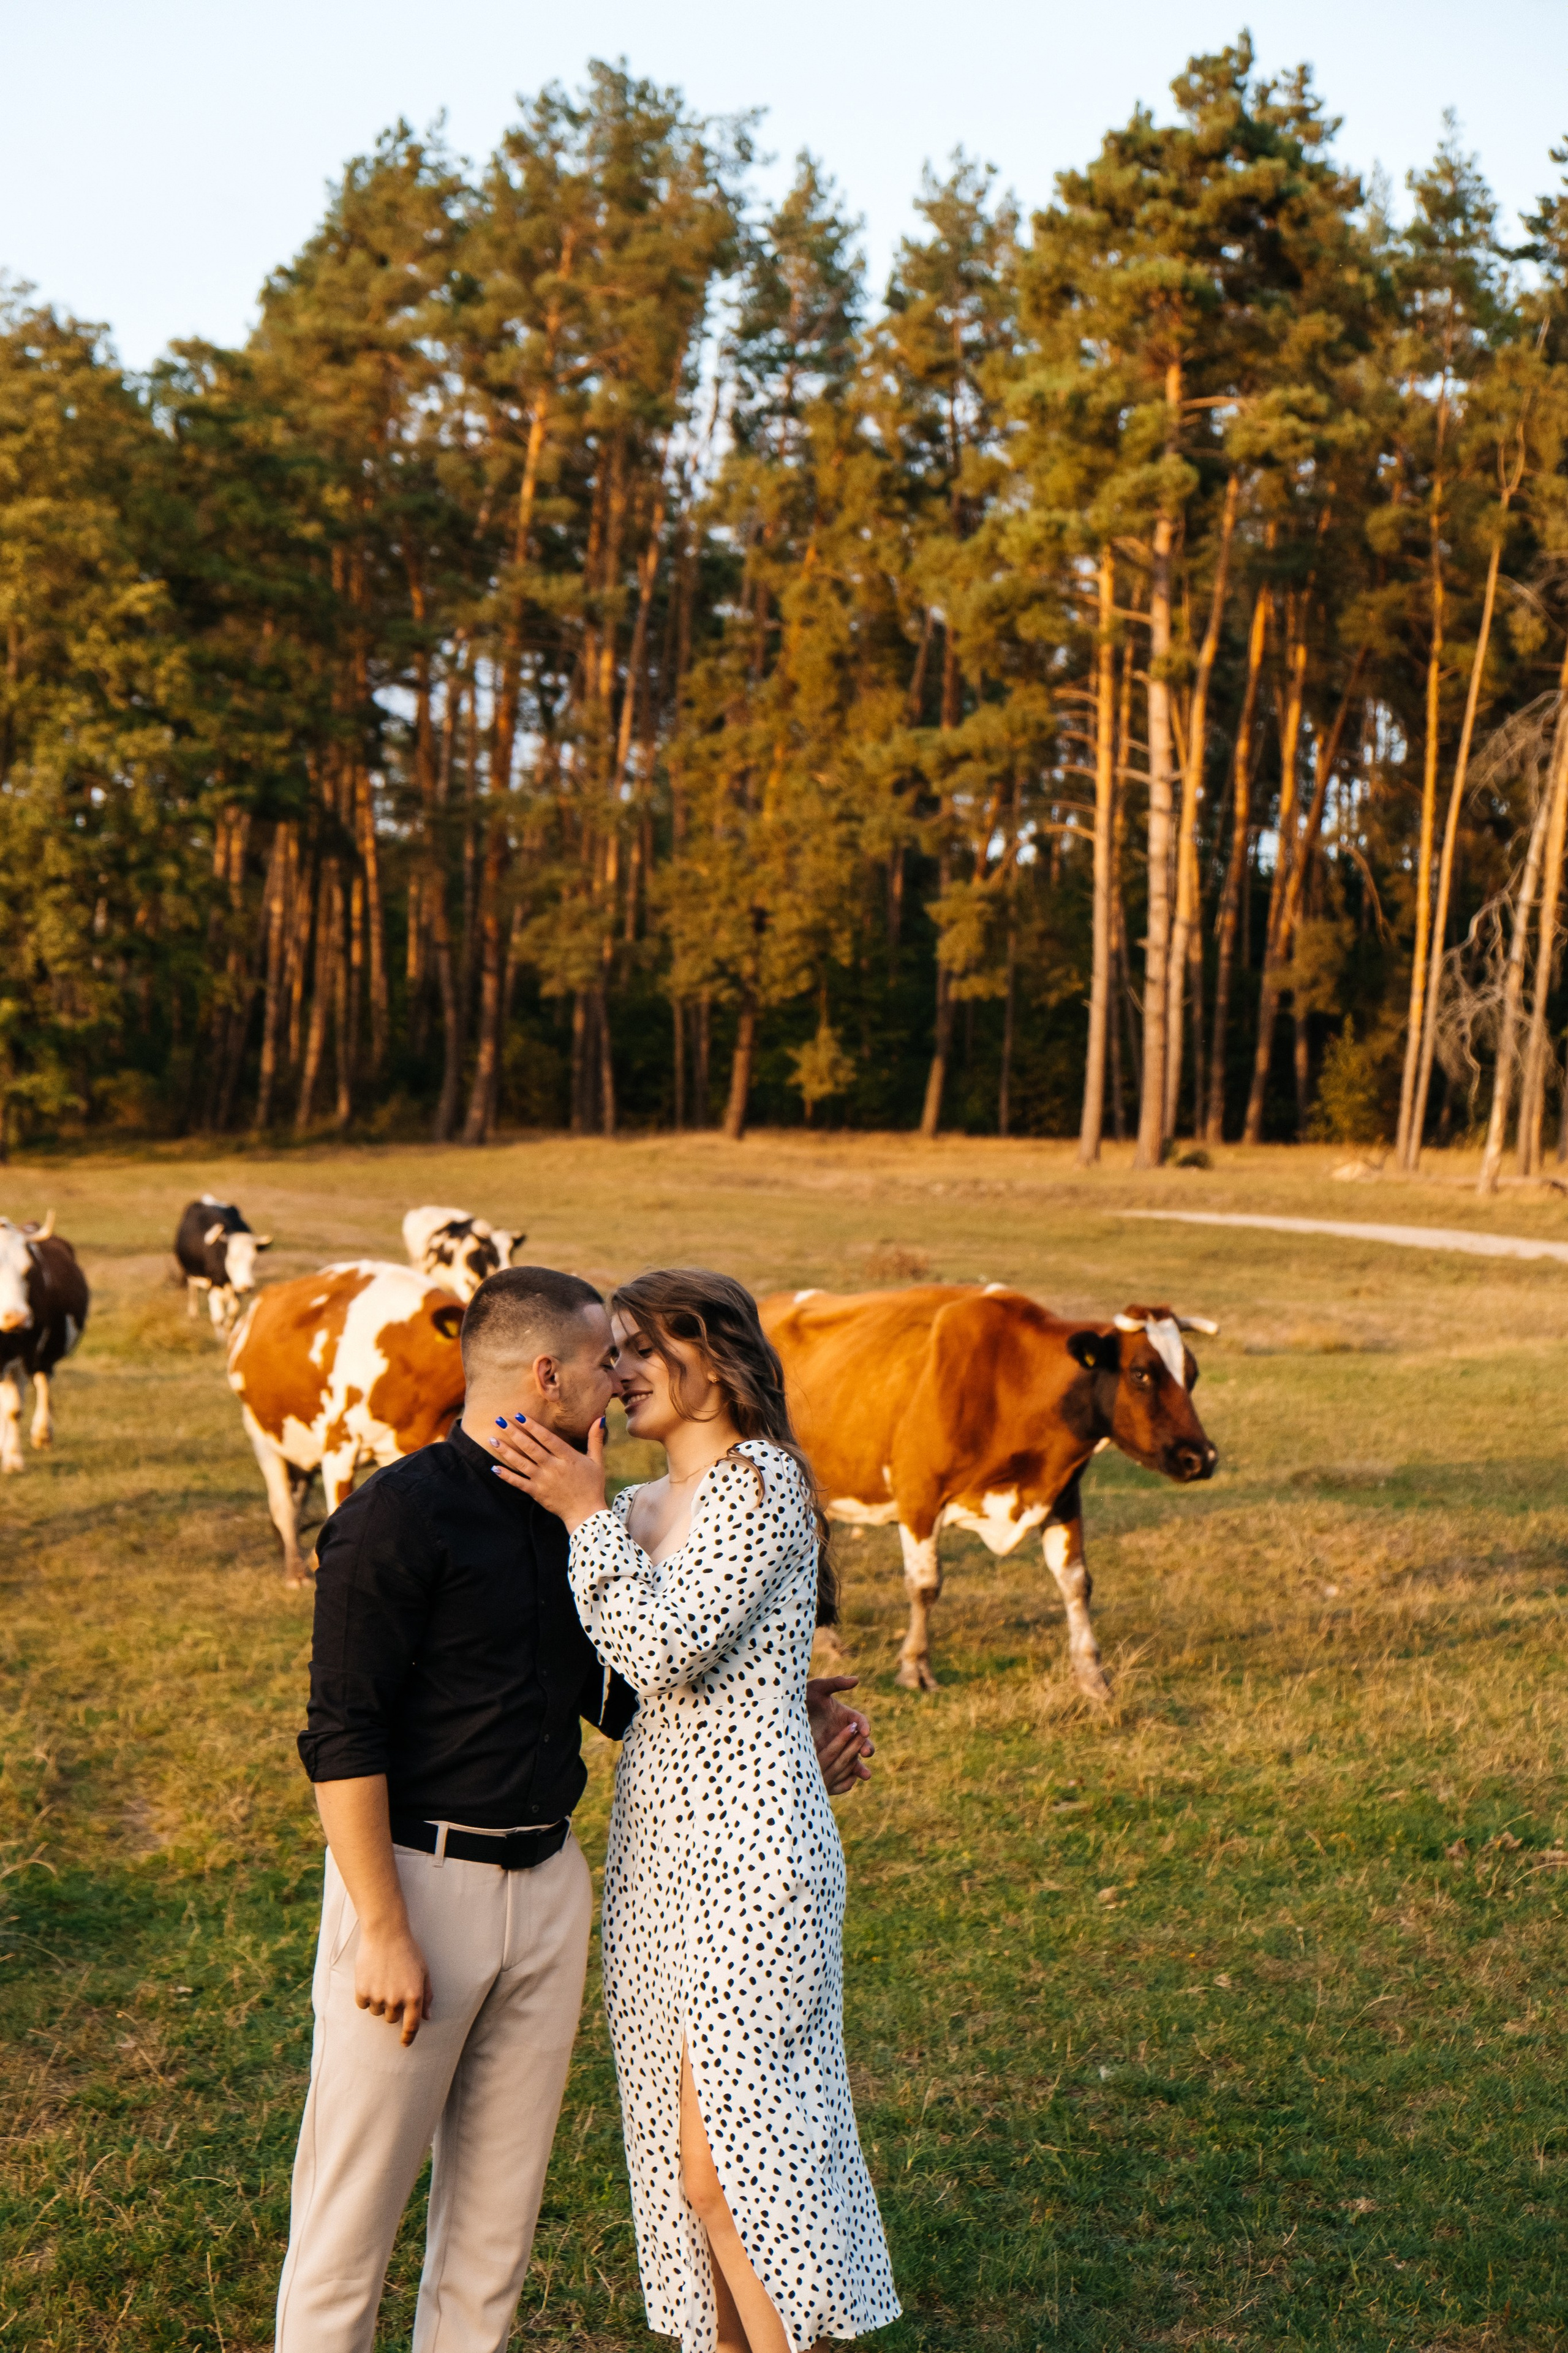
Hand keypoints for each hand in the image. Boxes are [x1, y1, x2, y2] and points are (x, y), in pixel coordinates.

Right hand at [355, 1921, 432, 2046]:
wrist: (385, 1933)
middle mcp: (396, 2000)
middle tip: (392, 1987)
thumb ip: (427, 1996)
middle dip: (393, 2008)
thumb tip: (427, 2017)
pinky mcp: (362, 1991)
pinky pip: (363, 2004)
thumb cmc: (407, 1951)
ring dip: (379, 2001)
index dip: (408, 2038)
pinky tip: (370, 1978)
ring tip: (382, 1978)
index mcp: (414, 1996)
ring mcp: (378, 1996)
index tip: (404, 2043)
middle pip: (391, 2019)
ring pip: (376, 2012)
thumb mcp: (423, 1971)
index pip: (411, 2026)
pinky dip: (365, 1996)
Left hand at [490, 1413, 607, 1530]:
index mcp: (568, 1457)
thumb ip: (595, 1439)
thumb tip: (599, 1418)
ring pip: (521, 1463)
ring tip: (492, 1439)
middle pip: (530, 1447)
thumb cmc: (592, 1486)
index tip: (519, 1415)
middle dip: (514, 1433)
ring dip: (506, 1451)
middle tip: (500, 1421)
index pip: (547, 1438)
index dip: (532, 1426)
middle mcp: (553, 1467)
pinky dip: (506, 1475)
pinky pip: (519, 1482)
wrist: (586, 1513)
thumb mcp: (597, 1461)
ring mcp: (543, 1480)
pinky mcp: (537, 1493)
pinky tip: (494, 1467)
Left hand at [806, 1675, 873, 1795]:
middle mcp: (844, 1733)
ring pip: (854, 1760)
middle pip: (862, 1742)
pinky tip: (848, 1782)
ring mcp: (837, 1748)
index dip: (864, 1726)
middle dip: (867, 1747)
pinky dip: (846, 1777)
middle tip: (867, 1752)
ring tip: (865, 1775)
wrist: (784, 1716)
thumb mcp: (816, 1689)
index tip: (865, 1731)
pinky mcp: (828, 1761)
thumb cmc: (802, 1698)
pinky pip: (841, 1772)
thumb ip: (836, 1683)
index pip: (860, 1721)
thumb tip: (856, 1680)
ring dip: (861, 1768)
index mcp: (845, 1716)